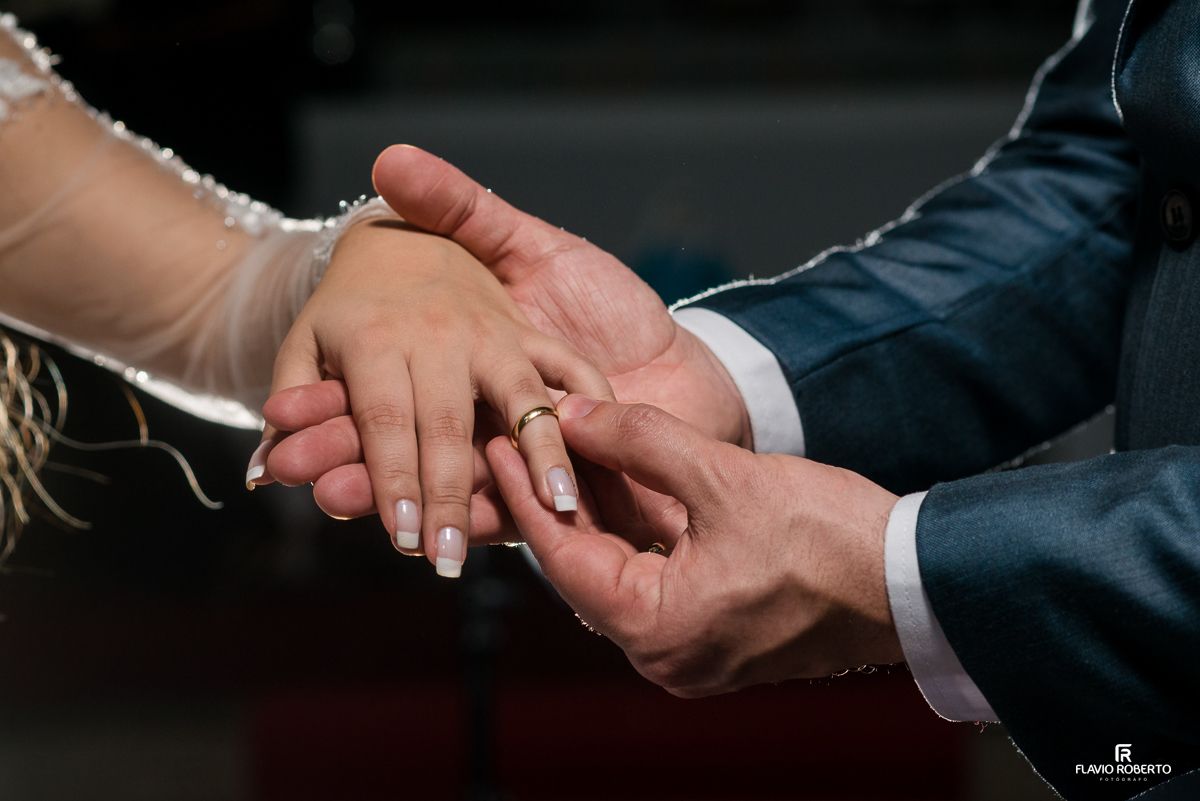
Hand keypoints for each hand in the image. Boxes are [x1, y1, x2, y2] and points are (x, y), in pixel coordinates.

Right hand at [274, 146, 753, 533]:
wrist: (692, 366)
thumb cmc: (611, 305)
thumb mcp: (534, 248)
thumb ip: (467, 214)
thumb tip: (389, 159)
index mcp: (457, 367)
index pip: (379, 387)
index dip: (328, 401)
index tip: (279, 409)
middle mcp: (474, 419)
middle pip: (396, 441)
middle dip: (340, 454)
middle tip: (285, 467)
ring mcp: (514, 458)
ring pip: (438, 478)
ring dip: (385, 493)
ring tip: (329, 497)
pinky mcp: (557, 490)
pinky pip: (514, 507)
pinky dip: (475, 513)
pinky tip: (428, 523)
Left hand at [487, 394, 903, 695]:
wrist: (915, 582)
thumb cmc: (833, 539)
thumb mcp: (726, 477)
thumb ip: (641, 442)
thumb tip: (571, 414)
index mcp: (658, 630)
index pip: (563, 555)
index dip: (526, 492)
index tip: (497, 440)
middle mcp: (665, 655)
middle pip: (584, 568)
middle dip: (553, 501)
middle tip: (517, 440)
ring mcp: (692, 651)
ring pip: (618, 574)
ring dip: (594, 516)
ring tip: (559, 455)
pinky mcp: (717, 637)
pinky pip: (653, 583)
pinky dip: (633, 537)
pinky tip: (618, 489)